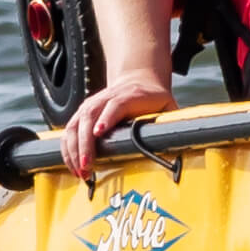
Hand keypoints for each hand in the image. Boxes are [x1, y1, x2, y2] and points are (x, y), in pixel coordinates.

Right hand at [61, 72, 176, 178]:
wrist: (140, 79)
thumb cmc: (155, 99)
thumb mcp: (168, 106)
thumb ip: (173, 121)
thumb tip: (181, 140)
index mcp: (130, 95)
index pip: (116, 104)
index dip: (107, 117)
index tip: (101, 132)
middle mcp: (106, 97)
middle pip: (90, 116)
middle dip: (85, 143)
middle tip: (87, 166)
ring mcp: (92, 104)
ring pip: (76, 124)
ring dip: (74, 149)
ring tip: (80, 171)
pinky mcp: (82, 113)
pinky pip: (69, 130)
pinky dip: (68, 148)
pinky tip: (73, 165)